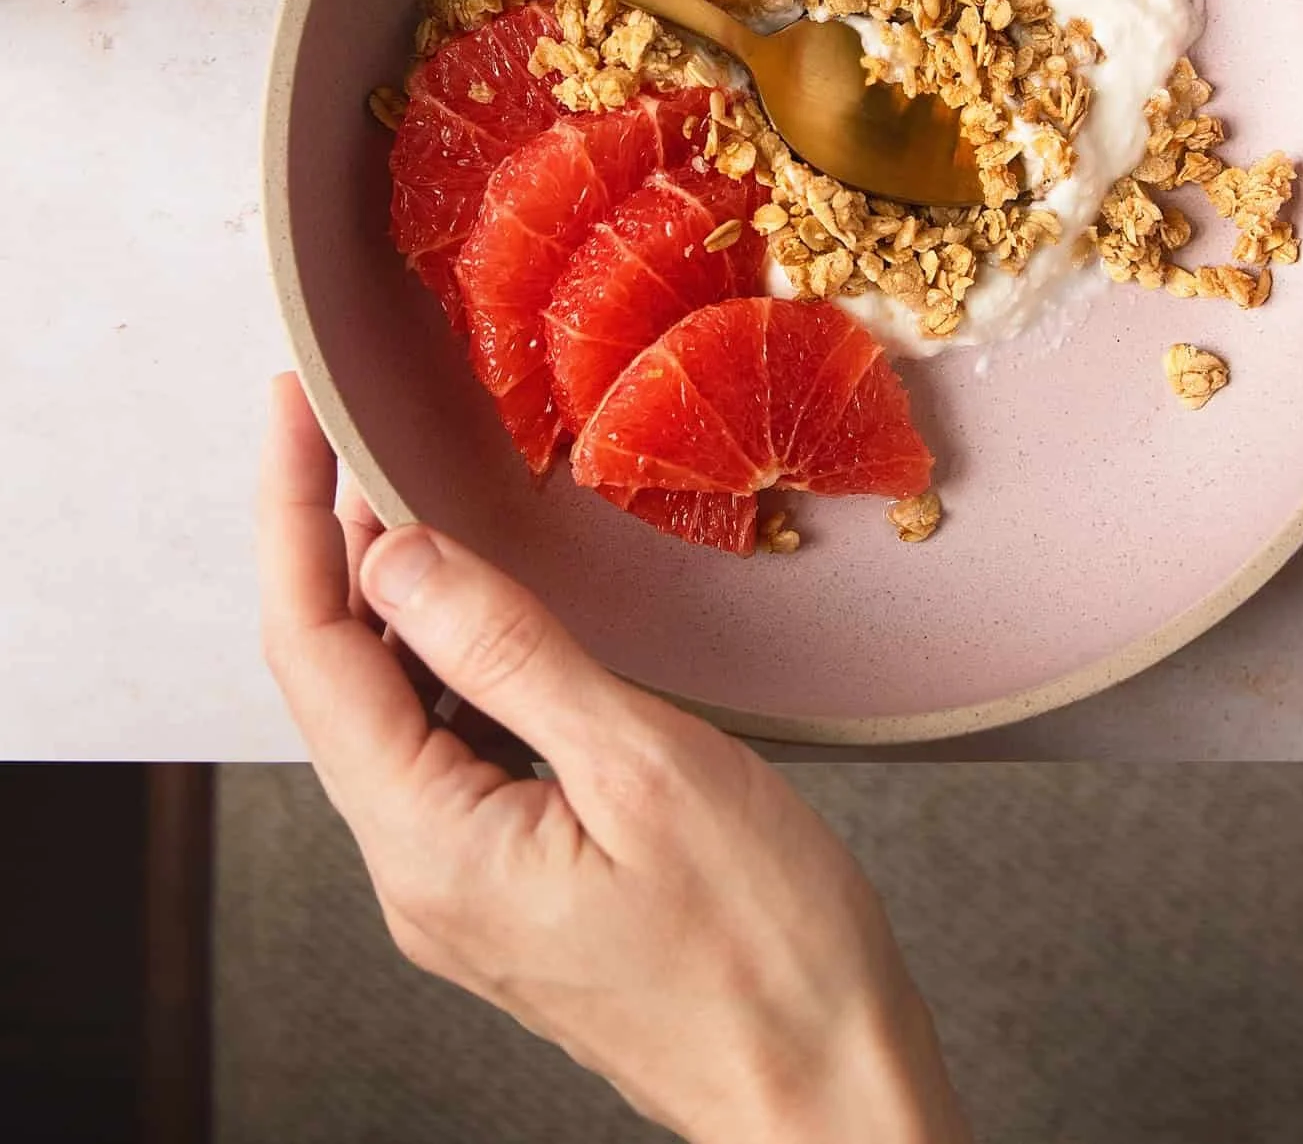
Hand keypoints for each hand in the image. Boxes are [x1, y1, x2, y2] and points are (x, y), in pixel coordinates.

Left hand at [259, 374, 970, 1143]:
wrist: (827, 1091)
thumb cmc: (766, 948)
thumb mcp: (644, 768)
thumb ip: (509, 654)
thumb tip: (397, 556)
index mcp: (431, 847)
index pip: (313, 652)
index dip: (292, 516)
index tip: (293, 408)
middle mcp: (417, 874)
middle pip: (332, 679)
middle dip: (325, 541)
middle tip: (344, 423)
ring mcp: (456, 886)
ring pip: (383, 712)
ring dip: (383, 597)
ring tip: (398, 489)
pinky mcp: (503, 885)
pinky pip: (438, 749)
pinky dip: (440, 659)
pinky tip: (476, 608)